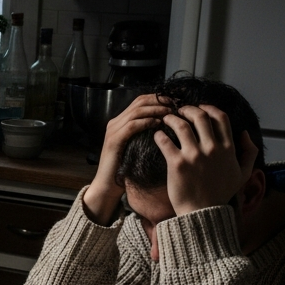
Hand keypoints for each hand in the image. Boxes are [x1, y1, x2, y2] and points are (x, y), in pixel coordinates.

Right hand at [81, 95, 170, 222]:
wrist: (108, 185)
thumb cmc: (126, 169)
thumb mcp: (138, 147)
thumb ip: (147, 134)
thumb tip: (169, 125)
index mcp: (121, 122)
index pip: (141, 101)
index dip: (159, 98)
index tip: (176, 102)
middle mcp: (115, 123)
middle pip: (139, 102)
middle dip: (159, 101)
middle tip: (176, 104)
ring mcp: (113, 131)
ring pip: (137, 111)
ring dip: (156, 110)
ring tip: (170, 113)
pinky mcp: (113, 141)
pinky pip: (132, 126)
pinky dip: (146, 122)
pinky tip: (158, 124)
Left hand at [155, 105, 258, 214]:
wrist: (203, 213)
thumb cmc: (221, 194)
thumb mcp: (243, 174)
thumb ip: (249, 152)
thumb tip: (245, 133)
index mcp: (228, 149)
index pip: (220, 117)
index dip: (209, 108)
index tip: (199, 108)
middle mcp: (212, 149)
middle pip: (200, 116)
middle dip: (188, 109)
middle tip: (179, 110)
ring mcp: (194, 155)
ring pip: (181, 125)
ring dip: (171, 118)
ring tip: (165, 119)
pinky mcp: (177, 163)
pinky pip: (165, 141)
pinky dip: (159, 135)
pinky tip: (157, 135)